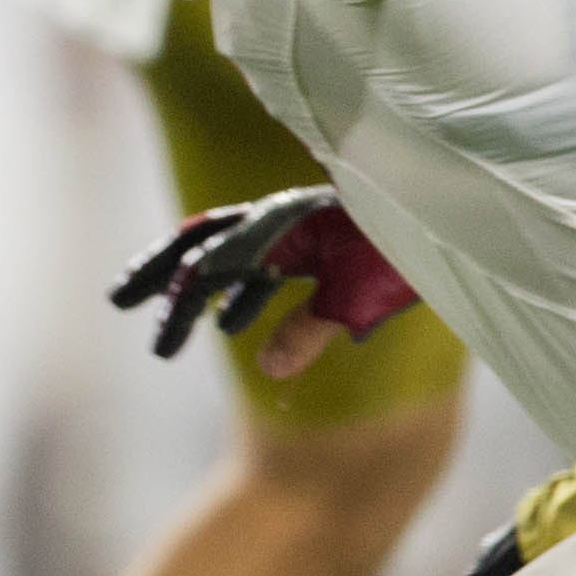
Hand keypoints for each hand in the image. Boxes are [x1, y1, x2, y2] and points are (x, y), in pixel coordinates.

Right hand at [108, 182, 419, 370]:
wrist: (458, 207)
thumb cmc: (408, 248)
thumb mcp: (361, 292)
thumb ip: (311, 327)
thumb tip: (266, 368)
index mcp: (278, 228)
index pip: (209, 268)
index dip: (177, 308)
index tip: (159, 350)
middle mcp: (279, 219)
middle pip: (201, 241)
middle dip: (158, 273)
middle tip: (117, 300)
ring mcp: (300, 225)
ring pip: (230, 248)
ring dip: (196, 282)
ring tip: (174, 320)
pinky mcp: (321, 235)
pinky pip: (265, 258)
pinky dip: (241, 288)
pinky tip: (237, 322)